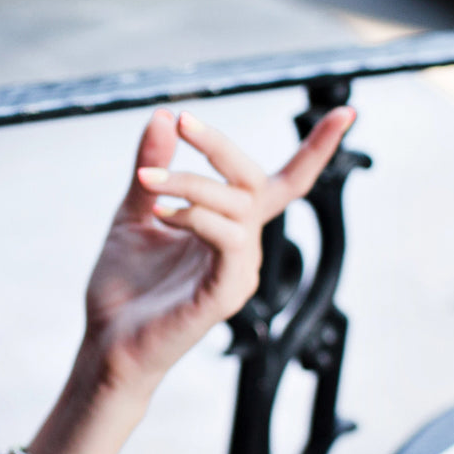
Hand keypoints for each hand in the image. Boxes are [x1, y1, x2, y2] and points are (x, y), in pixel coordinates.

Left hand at [82, 105, 354, 402]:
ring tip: (146, 179)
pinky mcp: (226, 294)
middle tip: (183, 121)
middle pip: (256, 181)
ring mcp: (239, 271)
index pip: (284, 181)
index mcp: (230, 225)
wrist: (107, 342)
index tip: (347, 111)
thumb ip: (153, 164)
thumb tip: (163, 113)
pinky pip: (229, 241)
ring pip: (238, 207)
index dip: (316, 149)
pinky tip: (161, 213)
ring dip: (190, 182)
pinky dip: (195, 216)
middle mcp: (244, 246)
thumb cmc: (126, 283)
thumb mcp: (136, 210)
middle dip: (221, 145)